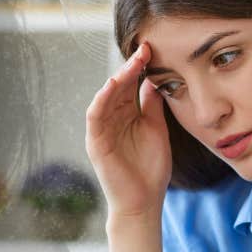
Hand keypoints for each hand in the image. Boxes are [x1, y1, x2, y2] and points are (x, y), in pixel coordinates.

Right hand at [85, 42, 171, 218]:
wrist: (143, 201)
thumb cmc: (150, 169)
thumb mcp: (156, 129)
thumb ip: (152, 105)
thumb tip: (153, 79)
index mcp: (127, 114)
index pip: (130, 84)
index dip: (139, 67)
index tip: (152, 50)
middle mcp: (112, 118)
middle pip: (118, 86)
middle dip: (130, 67)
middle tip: (144, 49)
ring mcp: (102, 130)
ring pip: (105, 96)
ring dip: (117, 79)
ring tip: (131, 63)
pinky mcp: (95, 142)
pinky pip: (94, 116)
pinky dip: (101, 99)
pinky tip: (111, 86)